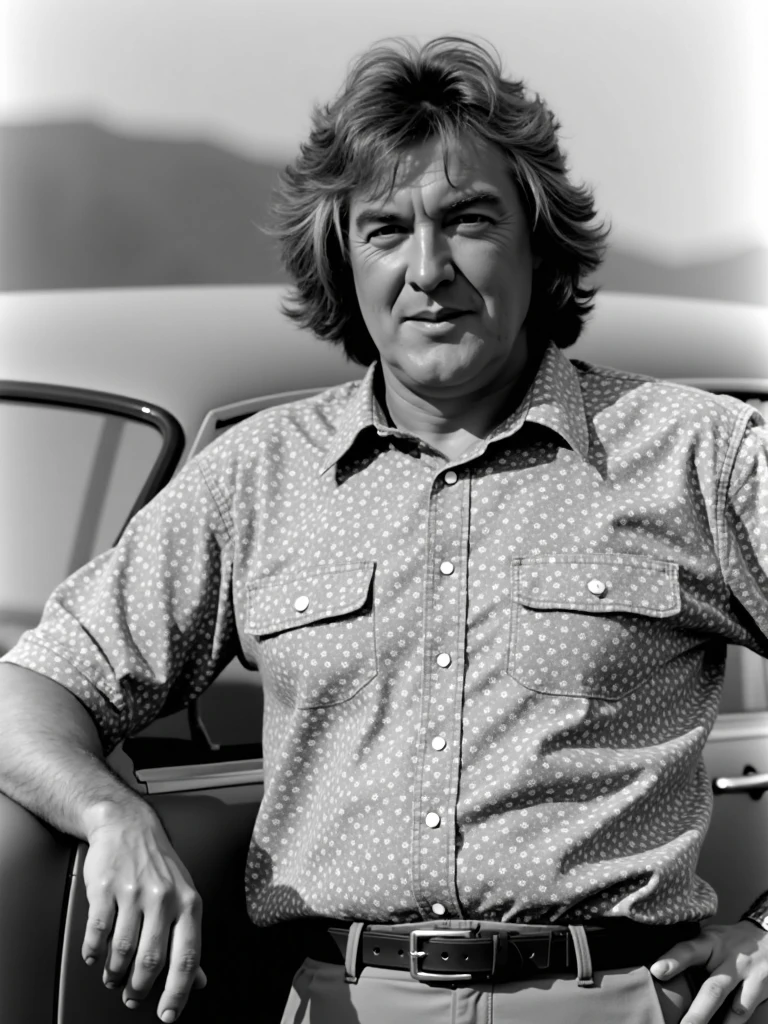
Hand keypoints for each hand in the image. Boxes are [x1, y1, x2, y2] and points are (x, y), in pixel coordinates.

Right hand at [81, 807, 206, 1021]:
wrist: (128, 826)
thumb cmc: (159, 867)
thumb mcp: (184, 897)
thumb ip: (189, 939)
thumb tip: (199, 980)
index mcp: (189, 903)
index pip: (187, 957)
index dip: (178, 992)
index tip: (168, 1015)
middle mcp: (164, 898)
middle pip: (151, 960)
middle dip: (139, 989)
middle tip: (132, 997)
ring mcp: (134, 891)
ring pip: (123, 951)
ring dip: (115, 974)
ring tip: (113, 978)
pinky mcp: (106, 887)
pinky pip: (98, 931)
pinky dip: (94, 951)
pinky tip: (95, 955)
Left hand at [650, 920, 767, 1022]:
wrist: (767, 935)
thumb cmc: (730, 941)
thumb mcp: (711, 938)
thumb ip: (691, 953)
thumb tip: (657, 970)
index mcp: (711, 942)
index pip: (689, 950)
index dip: (673, 960)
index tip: (656, 972)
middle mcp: (731, 959)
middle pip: (713, 990)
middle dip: (697, 1014)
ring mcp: (750, 975)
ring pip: (735, 1007)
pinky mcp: (763, 988)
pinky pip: (747, 1012)